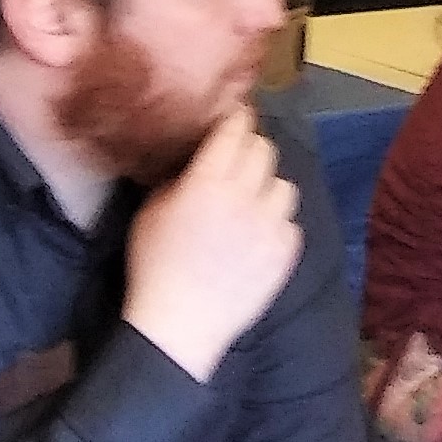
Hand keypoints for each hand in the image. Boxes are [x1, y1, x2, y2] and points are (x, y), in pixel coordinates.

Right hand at [123, 107, 301, 383]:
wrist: (180, 325)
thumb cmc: (155, 266)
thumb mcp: (151, 212)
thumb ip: (179, 176)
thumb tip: (200, 154)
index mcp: (208, 182)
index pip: (235, 130)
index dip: (237, 118)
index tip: (235, 116)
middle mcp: (246, 196)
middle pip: (264, 149)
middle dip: (251, 149)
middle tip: (237, 161)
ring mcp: (272, 224)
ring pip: (284, 184)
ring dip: (266, 188)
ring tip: (249, 204)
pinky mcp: (287, 250)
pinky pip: (290, 221)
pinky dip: (275, 224)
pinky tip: (255, 237)